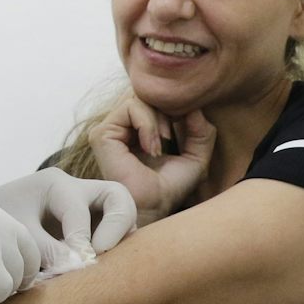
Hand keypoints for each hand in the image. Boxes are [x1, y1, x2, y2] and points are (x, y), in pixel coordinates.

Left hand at [0, 167, 139, 257]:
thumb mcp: (19, 236)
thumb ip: (48, 250)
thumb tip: (81, 266)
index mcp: (54, 184)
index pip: (79, 210)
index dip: (81, 240)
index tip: (78, 264)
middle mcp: (75, 189)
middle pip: (117, 196)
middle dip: (118, 224)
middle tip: (103, 253)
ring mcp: (85, 206)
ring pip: (120, 213)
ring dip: (119, 237)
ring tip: (103, 261)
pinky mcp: (88, 224)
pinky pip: (112, 229)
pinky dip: (111, 245)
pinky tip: (94, 266)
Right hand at [88, 92, 214, 224]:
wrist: (152, 208)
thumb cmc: (170, 189)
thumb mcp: (196, 157)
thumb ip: (201, 132)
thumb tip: (196, 108)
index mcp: (136, 131)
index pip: (153, 100)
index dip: (173, 106)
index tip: (187, 124)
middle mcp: (120, 128)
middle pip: (146, 95)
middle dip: (166, 111)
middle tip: (172, 137)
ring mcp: (108, 130)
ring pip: (139, 98)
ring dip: (158, 119)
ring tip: (162, 144)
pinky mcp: (102, 134)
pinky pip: (130, 109)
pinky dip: (147, 124)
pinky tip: (152, 148)